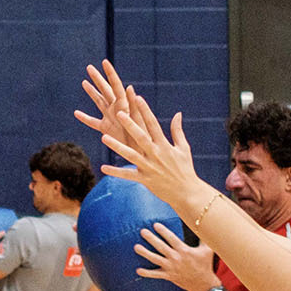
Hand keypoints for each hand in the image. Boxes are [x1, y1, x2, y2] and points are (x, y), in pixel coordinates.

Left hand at [71, 60, 210, 201]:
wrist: (187, 192)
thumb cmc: (185, 169)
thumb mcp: (183, 148)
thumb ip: (177, 130)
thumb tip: (178, 113)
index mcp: (164, 145)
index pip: (153, 124)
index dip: (145, 110)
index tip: (137, 97)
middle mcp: (156, 154)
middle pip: (140, 137)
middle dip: (130, 124)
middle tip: (119, 112)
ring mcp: (149, 167)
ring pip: (131, 155)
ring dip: (117, 146)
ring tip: (104, 137)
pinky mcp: (145, 180)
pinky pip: (128, 175)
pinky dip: (116, 172)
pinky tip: (103, 168)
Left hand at [134, 223, 222, 290]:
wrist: (203, 283)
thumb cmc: (205, 264)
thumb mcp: (207, 250)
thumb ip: (204, 238)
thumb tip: (203, 225)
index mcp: (184, 250)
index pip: (171, 238)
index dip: (163, 231)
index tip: (155, 224)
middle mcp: (176, 258)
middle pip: (161, 247)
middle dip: (151, 239)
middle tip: (142, 231)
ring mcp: (171, 268)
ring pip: (155, 259)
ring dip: (145, 253)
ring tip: (136, 247)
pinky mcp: (168, 276)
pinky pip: (156, 274)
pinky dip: (147, 273)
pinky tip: (138, 270)